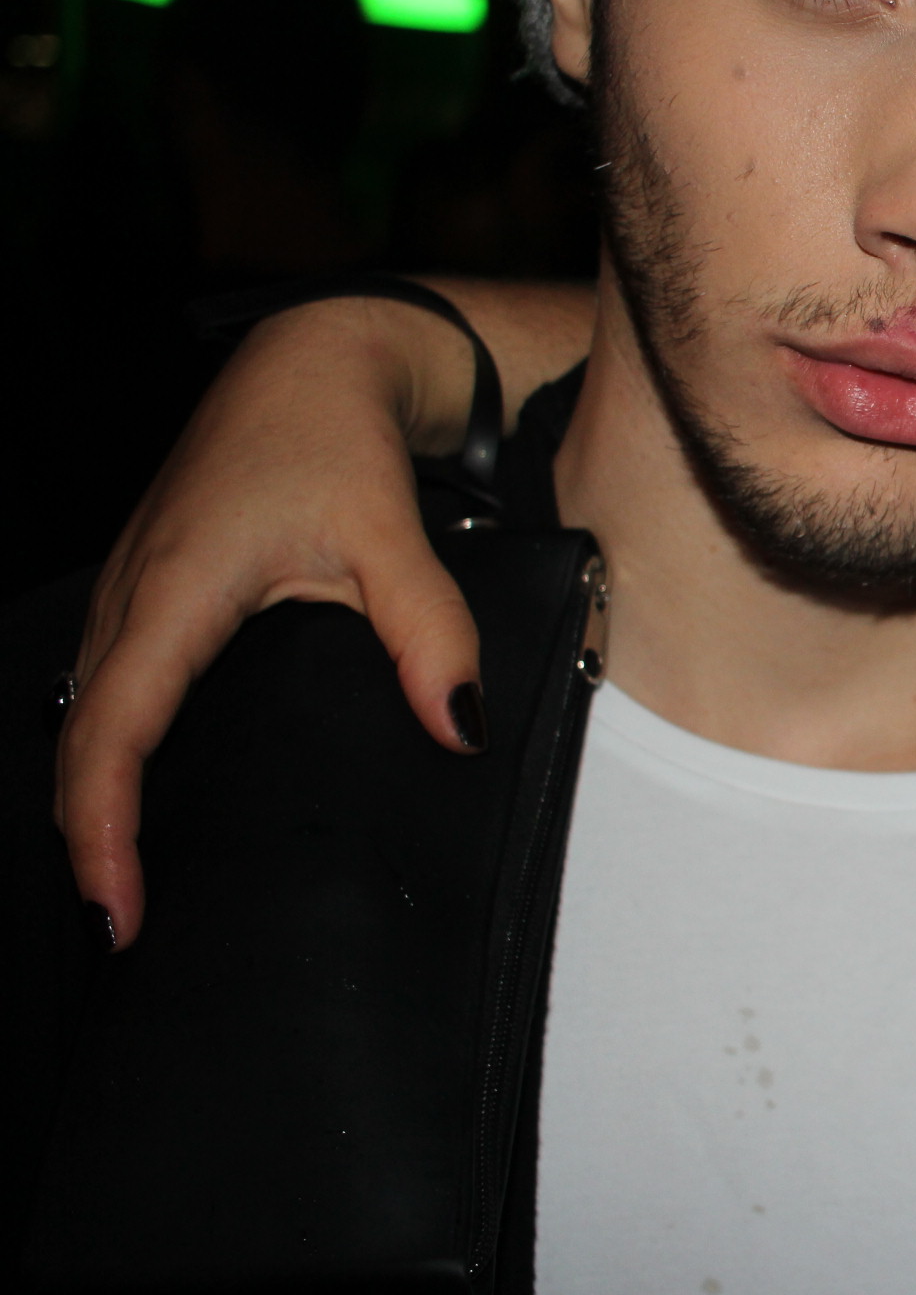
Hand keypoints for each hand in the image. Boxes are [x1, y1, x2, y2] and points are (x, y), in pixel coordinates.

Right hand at [57, 298, 486, 949]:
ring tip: (126, 890)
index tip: (116, 906)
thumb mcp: (394, 535)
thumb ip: (429, 632)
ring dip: (92, 800)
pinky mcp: (145, 594)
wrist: (310, 364)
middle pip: (80, 743)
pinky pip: (108, 689)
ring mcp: (128, 594)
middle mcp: (131, 598)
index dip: (103, 830)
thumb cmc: (337, 438)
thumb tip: (457, 727)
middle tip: (123, 929)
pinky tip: (140, 803)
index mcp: (176, 591)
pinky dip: (107, 755)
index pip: (114, 734)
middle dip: (88, 841)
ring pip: (84, 717)